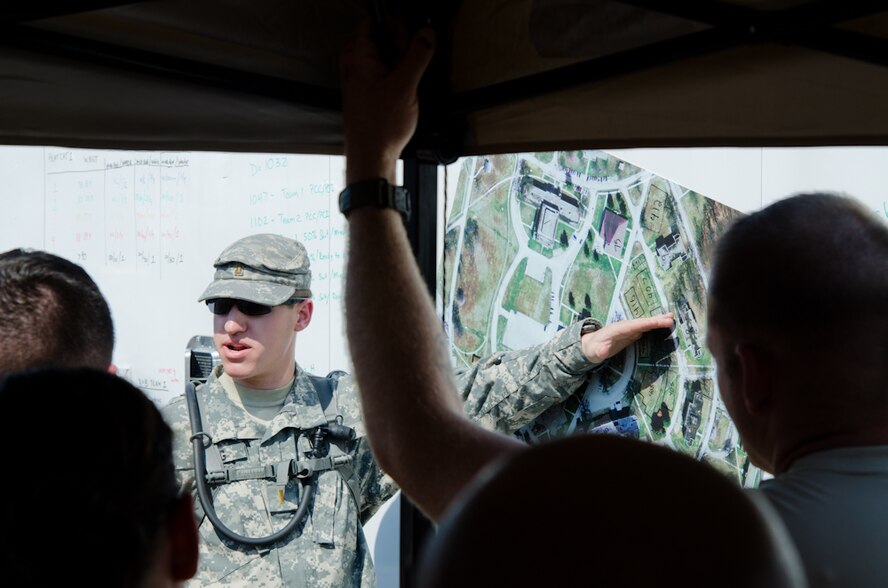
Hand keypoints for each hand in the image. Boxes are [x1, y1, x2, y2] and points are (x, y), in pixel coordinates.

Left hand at [340, 22, 435, 183]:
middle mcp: (355, 64)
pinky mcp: (367, 93)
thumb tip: (427, 33)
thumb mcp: (405, 86)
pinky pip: (383, 73)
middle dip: (400, 45)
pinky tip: (405, 91)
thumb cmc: (381, 125)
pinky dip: (396, 77)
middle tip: (411, 63)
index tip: (410, 40)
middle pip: (380, 37)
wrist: (371, 158)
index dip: (394, 26)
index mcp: (358, 56)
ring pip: (384, 57)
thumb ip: (418, 55)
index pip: (373, 21)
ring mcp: (360, 79)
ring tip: (409, 81)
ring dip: (401, 63)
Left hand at [581, 313, 674, 364]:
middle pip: (641, 322)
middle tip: (670, 318)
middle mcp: (623, 327)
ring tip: (671, 317)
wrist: (590, 346)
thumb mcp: (593, 352)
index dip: (645, 324)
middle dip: (655, 320)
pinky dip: (653, 326)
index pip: (632, 326)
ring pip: (644, 324)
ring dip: (657, 321)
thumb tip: (602, 351)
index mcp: (615, 330)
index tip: (658, 322)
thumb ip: (599, 352)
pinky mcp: (630, 333)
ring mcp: (628, 329)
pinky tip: (662, 324)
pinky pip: (644, 328)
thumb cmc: (592, 349)